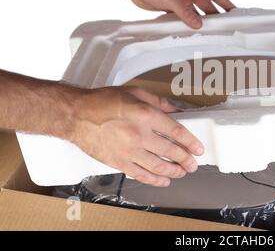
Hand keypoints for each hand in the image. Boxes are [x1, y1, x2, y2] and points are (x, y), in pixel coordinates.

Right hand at [70, 86, 203, 186]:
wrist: (76, 115)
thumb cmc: (103, 102)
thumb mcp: (135, 93)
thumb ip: (159, 102)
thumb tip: (177, 110)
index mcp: (146, 115)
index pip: (176, 132)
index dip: (191, 142)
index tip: (198, 149)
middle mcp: (139, 135)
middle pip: (170, 152)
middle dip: (186, 160)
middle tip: (193, 164)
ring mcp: (129, 151)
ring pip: (158, 167)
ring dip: (174, 171)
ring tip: (182, 172)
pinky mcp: (119, 162)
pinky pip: (141, 175)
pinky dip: (155, 180)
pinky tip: (163, 180)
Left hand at [125, 0, 234, 28]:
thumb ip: (185, 13)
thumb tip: (197, 24)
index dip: (224, 2)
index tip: (233, 10)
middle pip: (206, 4)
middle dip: (214, 14)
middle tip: (223, 25)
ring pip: (196, 12)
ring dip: (201, 20)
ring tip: (209, 30)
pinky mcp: (174, 7)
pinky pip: (186, 16)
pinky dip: (190, 23)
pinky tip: (193, 30)